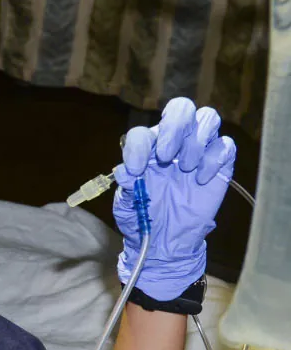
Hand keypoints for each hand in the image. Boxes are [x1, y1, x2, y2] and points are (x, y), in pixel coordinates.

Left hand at [112, 97, 235, 300]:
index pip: (144, 132)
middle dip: (174, 127)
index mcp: (147, 149)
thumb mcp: (127, 205)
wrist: (165, 241)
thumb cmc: (143, 218)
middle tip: (166, 157)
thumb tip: (124, 171)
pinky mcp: (219, 165)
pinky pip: (225, 145)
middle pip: (181, 109)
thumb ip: (126, 186)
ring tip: (185, 169)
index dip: (139, 144)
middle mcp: (173, 143)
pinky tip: (201, 179)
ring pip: (207, 118)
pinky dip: (214, 158)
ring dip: (195, 141)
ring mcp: (198, 151)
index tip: (135, 169)